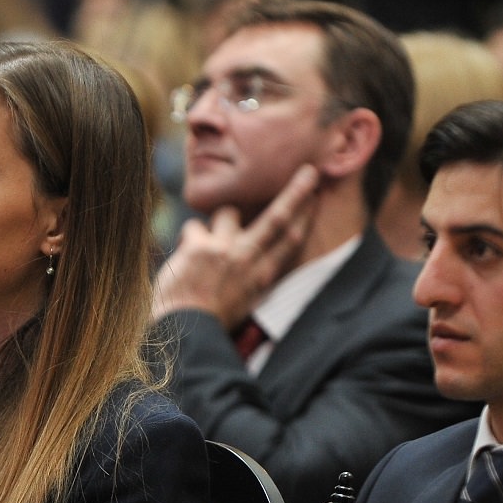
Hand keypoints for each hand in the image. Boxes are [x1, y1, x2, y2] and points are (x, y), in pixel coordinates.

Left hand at [152, 165, 318, 325]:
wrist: (186, 330)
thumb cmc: (210, 318)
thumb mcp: (244, 300)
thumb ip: (252, 274)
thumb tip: (254, 252)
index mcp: (262, 277)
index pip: (290, 241)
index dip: (305, 216)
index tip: (316, 197)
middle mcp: (248, 260)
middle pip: (278, 218)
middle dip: (295, 193)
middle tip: (309, 172)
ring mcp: (226, 250)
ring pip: (228, 213)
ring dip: (218, 222)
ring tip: (208, 246)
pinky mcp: (200, 246)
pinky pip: (195, 226)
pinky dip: (189, 238)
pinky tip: (185, 256)